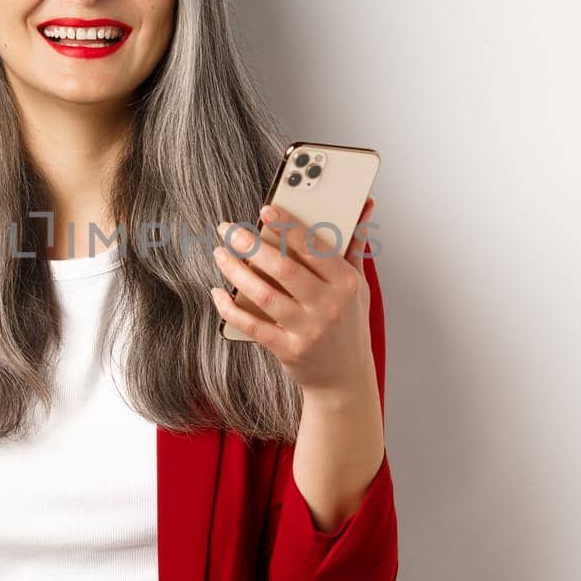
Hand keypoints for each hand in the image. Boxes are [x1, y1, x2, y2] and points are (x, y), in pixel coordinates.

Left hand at [209, 195, 377, 397]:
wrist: (346, 377)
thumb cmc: (349, 322)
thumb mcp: (359, 285)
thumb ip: (354, 244)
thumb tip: (364, 203)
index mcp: (346, 283)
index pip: (314, 247)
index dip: (287, 226)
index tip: (264, 210)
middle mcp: (329, 305)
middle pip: (283, 267)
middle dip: (251, 244)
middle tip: (228, 229)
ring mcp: (309, 330)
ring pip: (264, 294)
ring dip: (236, 271)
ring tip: (220, 254)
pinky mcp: (289, 350)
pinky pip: (253, 325)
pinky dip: (231, 308)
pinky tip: (217, 292)